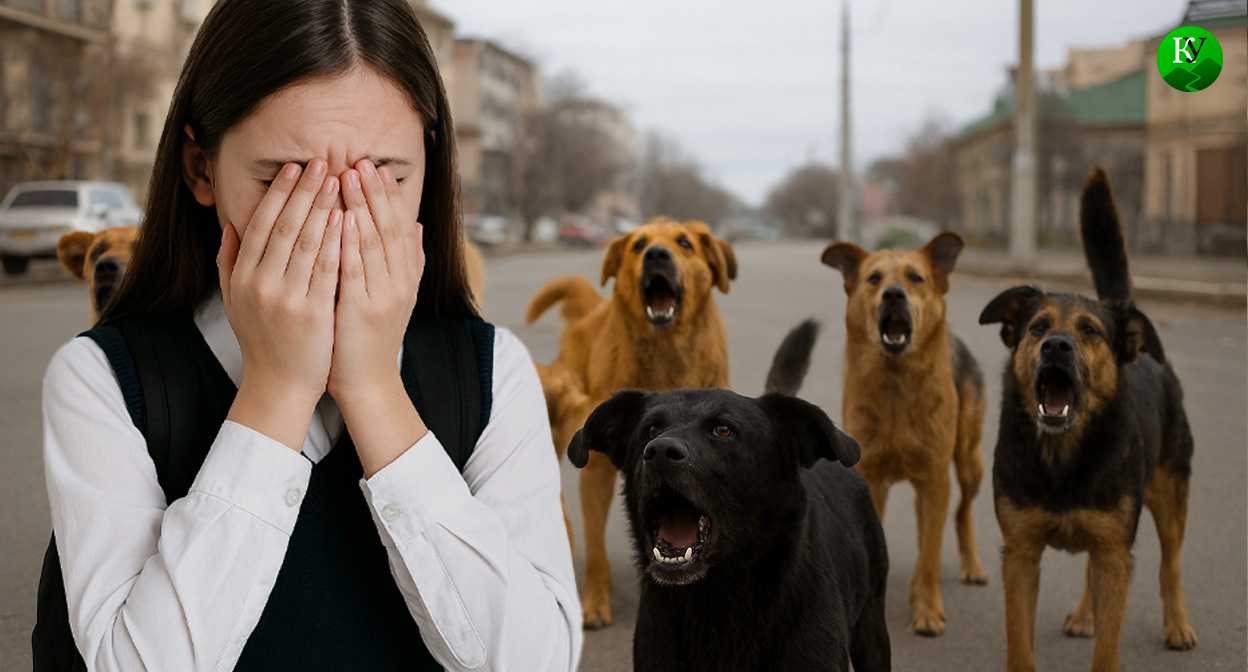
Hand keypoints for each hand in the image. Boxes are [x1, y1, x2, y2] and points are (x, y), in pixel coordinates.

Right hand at [219, 160, 342, 449]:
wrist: (278, 385)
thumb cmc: (261, 339)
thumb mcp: (234, 300)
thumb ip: (229, 261)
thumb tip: (231, 225)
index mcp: (242, 276)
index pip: (261, 224)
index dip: (278, 193)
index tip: (294, 168)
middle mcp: (260, 284)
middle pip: (284, 226)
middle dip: (305, 191)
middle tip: (322, 162)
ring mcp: (286, 299)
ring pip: (306, 243)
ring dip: (323, 207)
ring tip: (339, 181)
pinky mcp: (312, 314)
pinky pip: (327, 270)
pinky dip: (336, 242)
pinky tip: (348, 219)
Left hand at [328, 160, 426, 475]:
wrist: (368, 383)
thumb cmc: (371, 338)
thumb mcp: (396, 296)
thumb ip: (409, 260)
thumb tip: (419, 224)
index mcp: (407, 276)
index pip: (400, 225)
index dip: (388, 195)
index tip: (374, 167)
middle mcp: (400, 282)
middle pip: (389, 226)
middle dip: (373, 191)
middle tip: (360, 161)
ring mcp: (384, 295)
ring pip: (373, 241)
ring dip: (360, 205)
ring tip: (347, 176)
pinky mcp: (363, 309)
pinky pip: (355, 267)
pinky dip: (348, 239)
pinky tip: (338, 216)